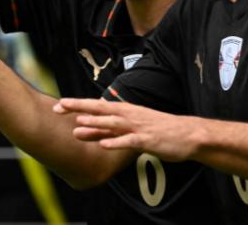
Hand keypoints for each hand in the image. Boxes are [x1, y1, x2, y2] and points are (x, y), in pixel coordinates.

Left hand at [55, 97, 197, 160]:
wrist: (188, 134)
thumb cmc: (159, 131)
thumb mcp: (132, 127)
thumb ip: (109, 128)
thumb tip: (85, 128)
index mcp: (127, 111)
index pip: (99, 105)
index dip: (79, 105)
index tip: (59, 104)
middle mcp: (131, 116)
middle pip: (102, 109)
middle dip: (81, 107)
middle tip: (60, 106)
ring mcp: (139, 127)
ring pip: (114, 124)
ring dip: (96, 123)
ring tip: (78, 125)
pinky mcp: (148, 140)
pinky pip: (130, 142)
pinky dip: (116, 142)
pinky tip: (104, 145)